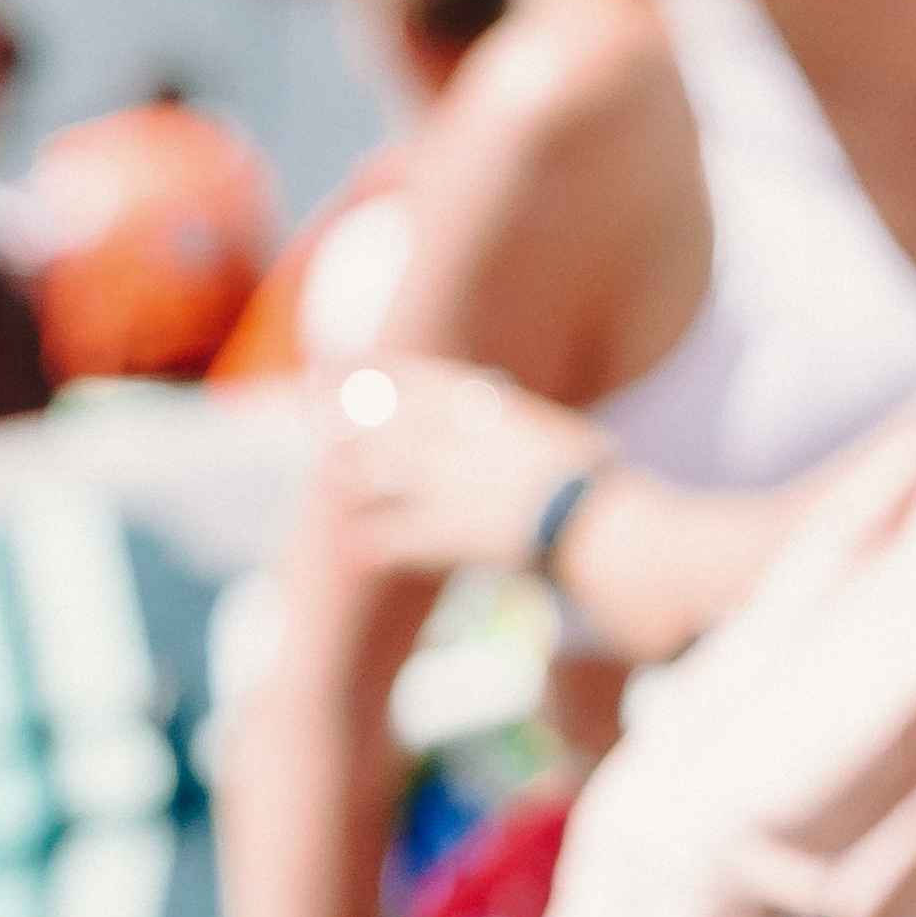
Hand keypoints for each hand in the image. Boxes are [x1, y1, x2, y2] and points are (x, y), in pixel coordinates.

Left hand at [313, 356, 605, 576]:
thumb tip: (505, 412)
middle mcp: (458, 441)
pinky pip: (400, 540)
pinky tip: (348, 554)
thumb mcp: (561, 434)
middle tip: (316, 408)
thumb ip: (525, 424)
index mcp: (491, 410)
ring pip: (387, 473)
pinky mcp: (448, 535)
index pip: (426, 383)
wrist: (594, 522)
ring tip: (329, 477)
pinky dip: (374, 545)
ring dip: (355, 473)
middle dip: (353, 414)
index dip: (384, 373)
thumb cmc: (599, 479)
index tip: (356, 362)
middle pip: (394, 422)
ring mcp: (448, 487)